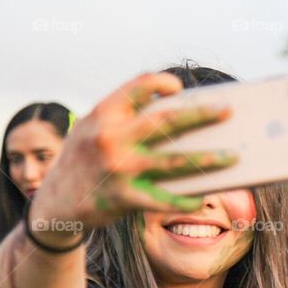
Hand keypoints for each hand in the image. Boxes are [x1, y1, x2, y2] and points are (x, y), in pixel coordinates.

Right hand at [28, 72, 234, 245]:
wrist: (54, 204)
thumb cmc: (82, 161)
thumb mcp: (90, 129)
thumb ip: (121, 116)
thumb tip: (171, 107)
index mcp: (103, 115)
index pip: (137, 87)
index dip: (160, 82)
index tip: (180, 86)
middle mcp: (111, 138)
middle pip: (167, 121)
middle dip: (202, 114)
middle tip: (227, 111)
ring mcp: (119, 168)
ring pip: (174, 161)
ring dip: (209, 158)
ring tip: (233, 156)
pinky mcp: (124, 197)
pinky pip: (164, 199)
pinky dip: (186, 200)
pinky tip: (202, 198)